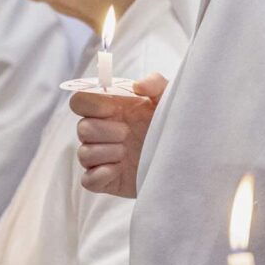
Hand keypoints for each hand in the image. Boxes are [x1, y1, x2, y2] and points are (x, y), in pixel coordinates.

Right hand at [72, 72, 165, 197]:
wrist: (184, 158)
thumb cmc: (172, 125)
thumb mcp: (169, 99)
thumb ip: (155, 83)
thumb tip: (136, 85)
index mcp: (111, 109)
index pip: (80, 101)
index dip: (92, 105)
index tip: (115, 109)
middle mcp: (102, 132)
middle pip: (81, 128)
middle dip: (105, 131)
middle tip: (128, 133)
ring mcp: (102, 157)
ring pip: (83, 154)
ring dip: (107, 152)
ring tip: (127, 152)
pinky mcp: (106, 181)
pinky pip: (87, 180)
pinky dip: (100, 174)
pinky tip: (120, 169)